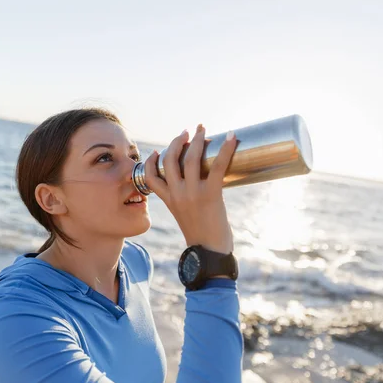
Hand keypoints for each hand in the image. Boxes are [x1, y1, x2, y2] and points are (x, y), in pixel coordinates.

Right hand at [144, 124, 235, 253]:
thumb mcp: (184, 216)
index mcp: (169, 200)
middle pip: (170, 159)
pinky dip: (225, 149)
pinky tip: (232, 137)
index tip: (157, 150)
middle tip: (187, 132)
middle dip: (177, 141)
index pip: (150, 176)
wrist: (209, 253)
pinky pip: (217, 166)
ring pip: (190, 158)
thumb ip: (184, 201)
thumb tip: (196, 186)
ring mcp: (192, 194)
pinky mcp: (211, 195)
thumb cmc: (201, 236)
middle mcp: (177, 194)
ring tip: (202, 129)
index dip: (151, 161)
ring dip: (197, 140)